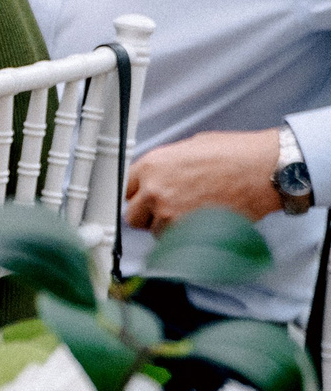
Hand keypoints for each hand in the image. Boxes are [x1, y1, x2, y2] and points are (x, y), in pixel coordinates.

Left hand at [124, 128, 281, 230]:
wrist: (264, 171)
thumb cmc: (235, 155)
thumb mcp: (190, 147)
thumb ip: (166, 164)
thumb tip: (158, 175)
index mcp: (151, 165)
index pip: (126, 189)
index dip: (138, 195)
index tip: (145, 199)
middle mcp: (154, 190)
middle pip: (133, 215)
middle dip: (147, 215)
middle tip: (167, 210)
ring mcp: (169, 213)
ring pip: (154, 232)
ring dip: (168, 228)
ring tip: (193, 215)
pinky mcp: (187, 232)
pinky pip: (174, 243)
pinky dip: (184, 238)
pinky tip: (200, 224)